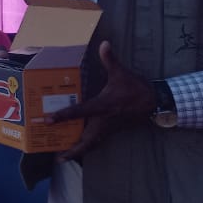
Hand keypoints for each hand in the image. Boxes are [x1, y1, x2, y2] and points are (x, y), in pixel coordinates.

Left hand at [47, 40, 155, 160]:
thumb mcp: (122, 73)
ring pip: (92, 144)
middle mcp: (104, 120)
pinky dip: (87, 147)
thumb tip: (105, 43)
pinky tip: (78, 149)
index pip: (79, 112)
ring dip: (79, 152)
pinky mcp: (113, 130)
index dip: (63, 116)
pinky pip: (98, 142)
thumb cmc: (136, 88)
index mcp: (103, 106)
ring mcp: (109, 128)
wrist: (155, 102)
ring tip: (63, 158)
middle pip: (86, 140)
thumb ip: (110, 60)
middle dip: (72, 150)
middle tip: (57, 158)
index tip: (47, 121)